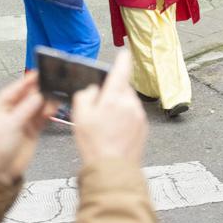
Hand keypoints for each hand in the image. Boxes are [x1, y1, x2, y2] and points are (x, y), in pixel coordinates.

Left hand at [0, 72, 55, 184]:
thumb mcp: (9, 124)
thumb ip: (26, 109)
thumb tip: (39, 95)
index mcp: (0, 105)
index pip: (16, 88)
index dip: (28, 80)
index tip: (40, 73)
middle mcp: (12, 110)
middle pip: (29, 95)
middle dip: (40, 90)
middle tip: (52, 85)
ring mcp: (23, 120)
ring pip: (38, 105)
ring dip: (46, 101)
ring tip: (54, 99)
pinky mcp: (33, 129)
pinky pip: (43, 116)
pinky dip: (49, 112)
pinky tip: (54, 108)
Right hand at [73, 50, 146, 166]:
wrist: (112, 169)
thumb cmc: (95, 144)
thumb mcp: (80, 116)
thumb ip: (85, 96)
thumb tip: (92, 89)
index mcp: (115, 97)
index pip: (122, 69)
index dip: (122, 59)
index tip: (123, 53)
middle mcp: (130, 103)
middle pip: (123, 88)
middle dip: (112, 92)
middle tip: (99, 107)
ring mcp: (138, 115)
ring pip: (127, 102)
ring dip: (118, 106)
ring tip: (105, 125)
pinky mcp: (143, 127)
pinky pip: (132, 115)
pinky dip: (124, 118)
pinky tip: (114, 132)